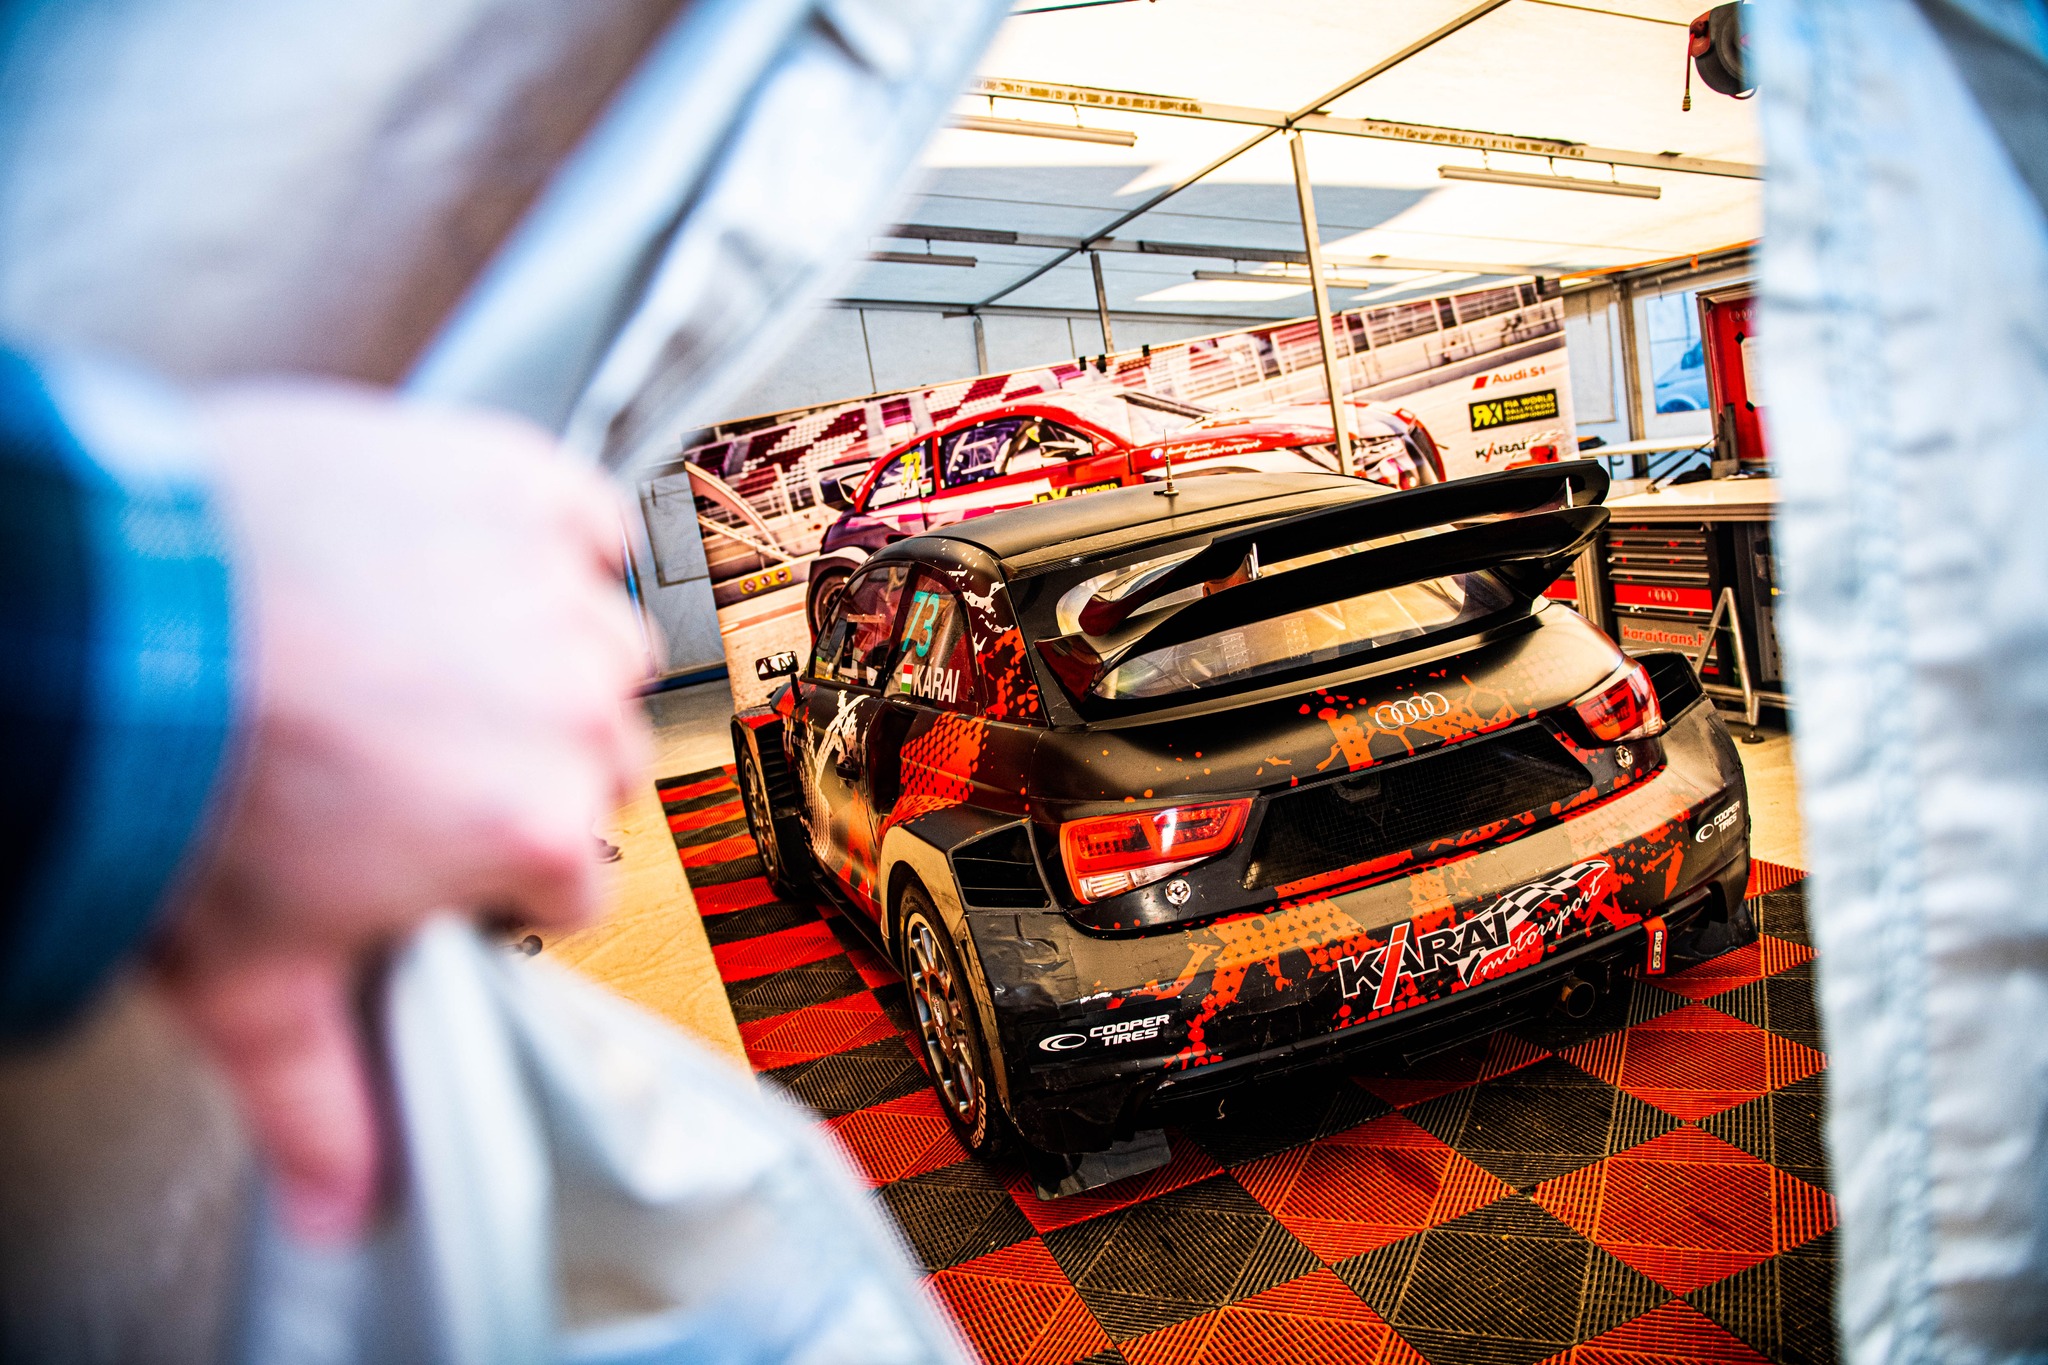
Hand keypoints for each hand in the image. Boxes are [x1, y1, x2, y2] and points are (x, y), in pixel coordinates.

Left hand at [152, 381, 648, 1242]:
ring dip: (530, 651)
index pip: (567, 875)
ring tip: (414, 642)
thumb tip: (346, 1209)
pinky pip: (586, 526)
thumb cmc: (179, 783)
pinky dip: (544, 540)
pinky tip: (462, 561)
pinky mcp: (529, 487)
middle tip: (397, 741)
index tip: (424, 834)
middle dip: (511, 758)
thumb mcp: (249, 976)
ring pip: (594, 647)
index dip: (490, 862)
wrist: (114, 611)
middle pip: (588, 759)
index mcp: (540, 833)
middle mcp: (581, 714)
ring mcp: (562, 595)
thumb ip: (322, 1100)